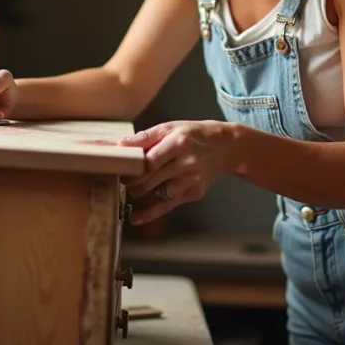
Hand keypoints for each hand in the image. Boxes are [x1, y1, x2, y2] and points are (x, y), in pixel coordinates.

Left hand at [118, 120, 239, 224]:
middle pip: (151, 179)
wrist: (224, 146)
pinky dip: (150, 213)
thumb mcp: (169, 128)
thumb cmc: (191, 135)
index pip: (149, 161)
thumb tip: (120, 145)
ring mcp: (192, 180)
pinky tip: (136, 217)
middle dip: (132, 181)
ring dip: (141, 193)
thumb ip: (144, 138)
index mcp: (179, 142)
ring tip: (136, 187)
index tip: (121, 168)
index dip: (131, 168)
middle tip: (124, 178)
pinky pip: (168, 206)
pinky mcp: (195, 193)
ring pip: (158, 193)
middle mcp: (187, 163)